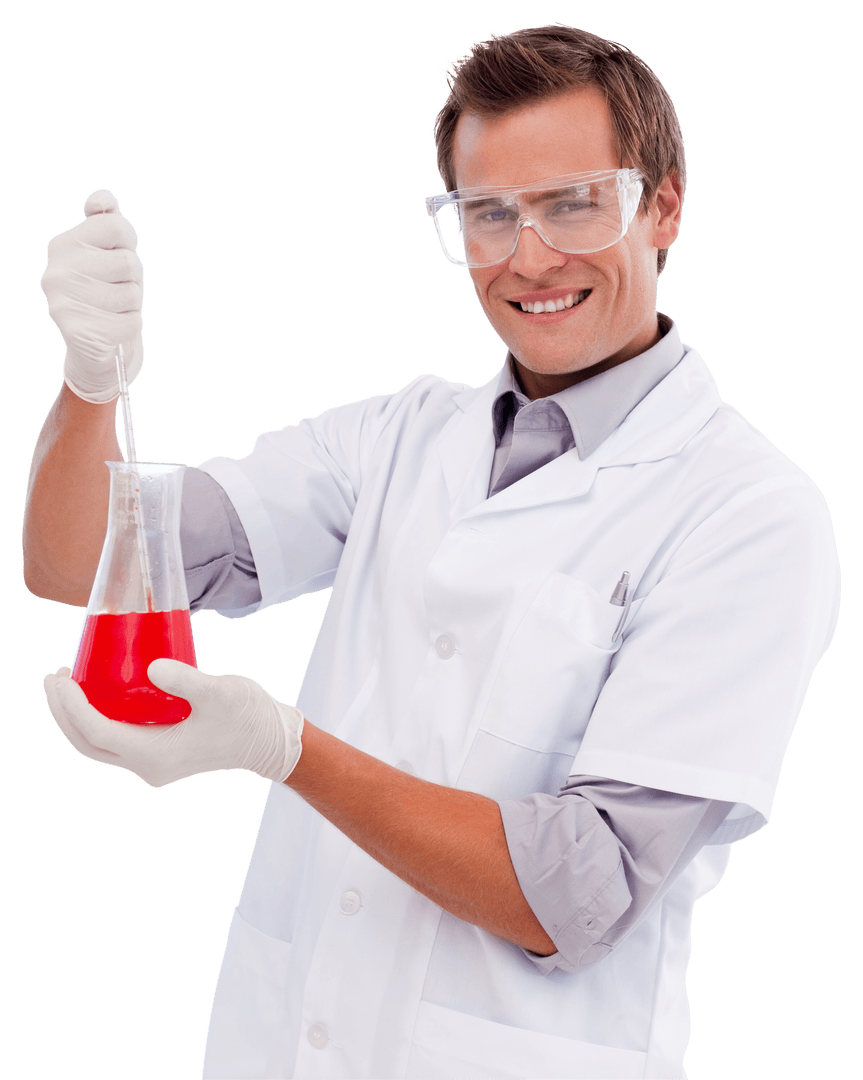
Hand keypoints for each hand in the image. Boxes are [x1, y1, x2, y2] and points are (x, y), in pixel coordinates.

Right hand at [39, 189, 144, 402]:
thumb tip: (102, 199)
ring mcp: (64, 303)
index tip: (117, 256)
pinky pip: (131, 322)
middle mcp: (56, 272)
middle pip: (128, 262)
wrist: (98, 347)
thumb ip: (106, 223)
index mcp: (63, 246)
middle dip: (133, 278)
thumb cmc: (108, 293)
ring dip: (132, 304)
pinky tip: (112, 329)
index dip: (128, 243)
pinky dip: (129, 328)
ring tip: (114, 309)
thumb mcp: (108, 254)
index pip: (116, 226)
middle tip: (116, 289)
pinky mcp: (80, 333)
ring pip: (131, 294)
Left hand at [42, 660, 303, 788]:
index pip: (95, 731)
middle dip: (62, 713)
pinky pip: (115, 740)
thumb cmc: (249, 718)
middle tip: (53, 677)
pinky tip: (101, 694)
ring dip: (76, 717)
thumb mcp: (219, 693)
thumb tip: (153, 667)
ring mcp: (152, 764)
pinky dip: (98, 719)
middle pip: (86, 743)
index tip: (60, 676)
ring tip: (68, 683)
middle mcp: (146, 766)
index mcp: (153, 755)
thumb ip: (185, 680)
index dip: (70, 705)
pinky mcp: (160, 755)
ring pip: (97, 745)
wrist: (271, 743)